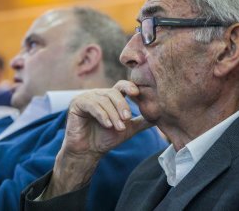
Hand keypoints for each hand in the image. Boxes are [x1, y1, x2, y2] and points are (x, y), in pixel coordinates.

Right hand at [44, 80, 151, 198]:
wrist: (88, 151)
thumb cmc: (106, 139)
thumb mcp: (128, 129)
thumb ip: (142, 122)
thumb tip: (160, 117)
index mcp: (110, 97)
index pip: (122, 86)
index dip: (129, 86)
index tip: (137, 93)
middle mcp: (99, 94)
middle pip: (114, 92)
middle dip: (122, 105)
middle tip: (127, 119)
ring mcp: (87, 97)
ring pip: (104, 100)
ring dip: (113, 114)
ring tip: (118, 128)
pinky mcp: (77, 103)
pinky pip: (91, 105)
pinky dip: (101, 114)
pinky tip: (107, 125)